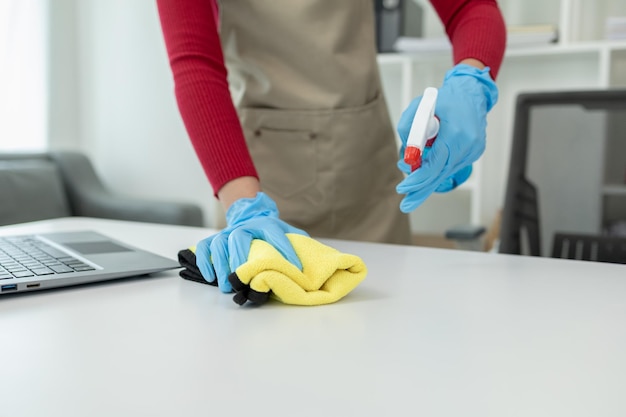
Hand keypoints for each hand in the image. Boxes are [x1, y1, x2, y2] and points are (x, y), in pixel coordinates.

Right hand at [195, 192, 307, 292]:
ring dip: (221, 264)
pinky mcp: (215, 238)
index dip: (286, 250)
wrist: (250, 214)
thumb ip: (298, 242)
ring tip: (225, 285)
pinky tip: (209, 276)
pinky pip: (204, 247)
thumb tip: (314, 262)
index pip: (276, 234)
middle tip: (242, 279)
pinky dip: (205, 260)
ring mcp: (227, 232)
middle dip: (240, 259)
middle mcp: (245, 226)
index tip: (294, 269)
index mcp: (266, 224)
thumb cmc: (271, 231)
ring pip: (219, 243)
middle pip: (239, 238)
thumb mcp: (287, 231)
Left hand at [396, 64, 497, 212]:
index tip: (404, 187)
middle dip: (421, 189)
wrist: (472, 92)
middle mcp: (468, 145)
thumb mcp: (418, 107)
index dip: (418, 178)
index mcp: (455, 133)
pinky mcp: (475, 152)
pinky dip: (439, 169)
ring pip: (446, 171)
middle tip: (406, 204)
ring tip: (411, 186)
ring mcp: (474, 150)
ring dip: (428, 178)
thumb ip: (408, 128)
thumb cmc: (444, 99)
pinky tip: (428, 169)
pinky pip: (452, 165)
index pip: (435, 164)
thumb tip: (406, 155)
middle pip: (441, 174)